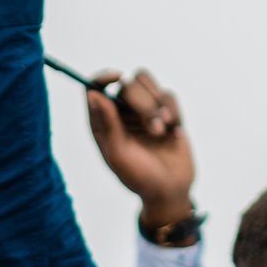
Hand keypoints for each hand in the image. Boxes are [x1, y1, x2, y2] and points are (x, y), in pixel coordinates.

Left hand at [83, 68, 195, 227]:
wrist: (170, 190)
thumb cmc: (139, 177)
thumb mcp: (119, 154)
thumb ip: (107, 124)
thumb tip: (93, 94)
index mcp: (102, 123)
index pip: (94, 88)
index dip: (102, 77)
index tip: (116, 76)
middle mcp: (120, 113)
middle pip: (127, 84)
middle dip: (143, 105)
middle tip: (154, 130)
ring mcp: (143, 111)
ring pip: (148, 84)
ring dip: (159, 107)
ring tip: (162, 132)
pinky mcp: (165, 111)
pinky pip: (169, 95)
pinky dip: (173, 112)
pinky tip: (173, 134)